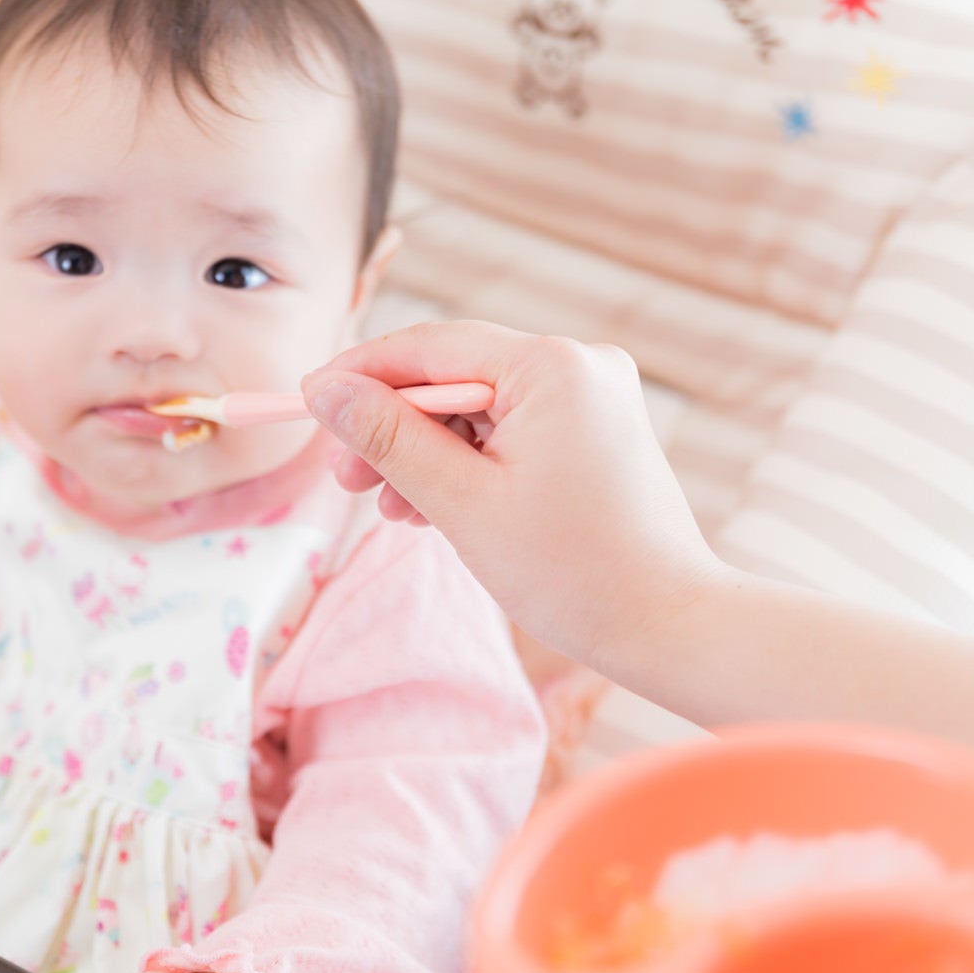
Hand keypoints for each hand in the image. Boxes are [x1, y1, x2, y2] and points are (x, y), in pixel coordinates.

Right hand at [301, 320, 723, 674]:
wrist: (668, 625)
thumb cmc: (572, 572)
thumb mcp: (461, 502)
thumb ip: (388, 437)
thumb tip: (325, 389)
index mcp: (553, 366)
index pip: (430, 347)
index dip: (360, 374)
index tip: (306, 402)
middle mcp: (580, 365)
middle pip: (453, 377)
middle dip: (392, 427)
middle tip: (344, 479)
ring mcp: (593, 398)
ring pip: (478, 408)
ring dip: (425, 454)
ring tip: (390, 509)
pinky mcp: (596, 431)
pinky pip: (511, 430)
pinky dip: (467, 465)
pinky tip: (433, 509)